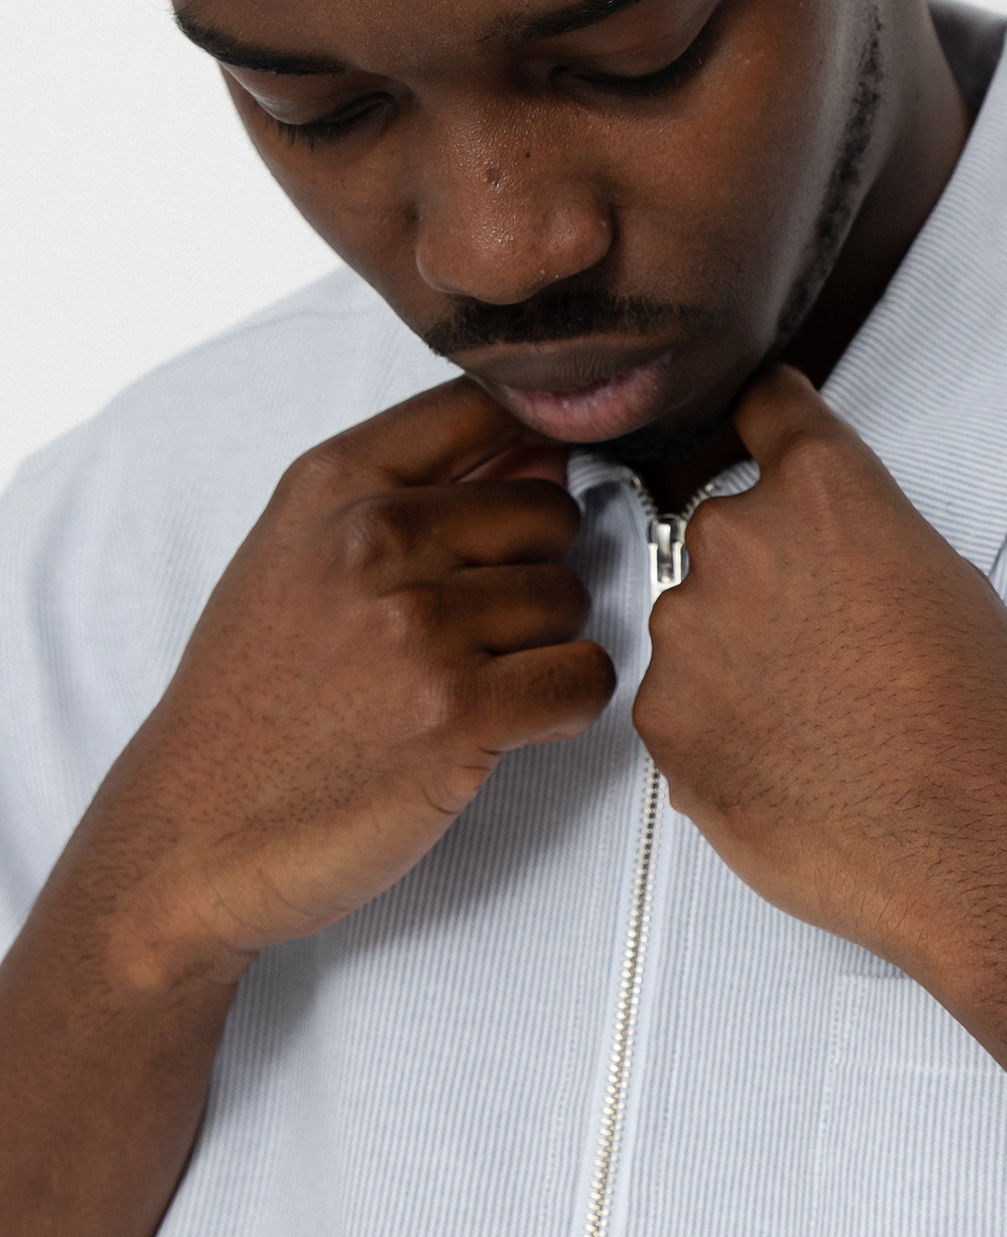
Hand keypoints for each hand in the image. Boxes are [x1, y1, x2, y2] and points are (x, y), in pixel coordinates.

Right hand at [85, 378, 614, 982]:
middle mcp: (375, 539)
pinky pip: (585, 678)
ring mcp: (417, 624)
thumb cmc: (253, 702)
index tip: (518, 508)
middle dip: (534, 573)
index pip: (486, 404)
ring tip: (469, 683)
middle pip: (550, 513)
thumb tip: (545, 448)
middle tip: (474, 633)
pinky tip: (505, 725)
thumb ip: (409, 490)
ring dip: (543, 646)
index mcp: (334, 483)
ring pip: (571, 598)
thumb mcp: (296, 558)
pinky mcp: (458, 712)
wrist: (192, 832)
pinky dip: (564, 706)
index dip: (533, 450)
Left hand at [634, 366, 1006, 986]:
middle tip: (830, 651)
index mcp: (821, 487)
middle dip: (764, 581)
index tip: (761, 433)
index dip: (770, 428)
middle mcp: (738, 538)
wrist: (977, 846)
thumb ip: (858, 539)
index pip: (765, 407)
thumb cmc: (985, 720)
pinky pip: (679, 706)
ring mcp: (687, 631)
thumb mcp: (944, 579)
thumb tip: (819, 561)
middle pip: (725, 534)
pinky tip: (789, 768)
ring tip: (818, 726)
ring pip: (696, 627)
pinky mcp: (662, 720)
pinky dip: (719, 731)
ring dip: (735, 660)